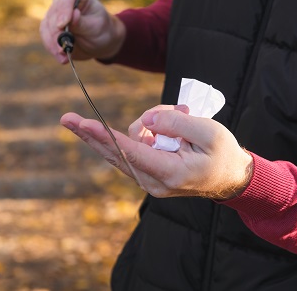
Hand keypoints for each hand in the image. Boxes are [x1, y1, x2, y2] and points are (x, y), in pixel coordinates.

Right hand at [40, 0, 125, 63]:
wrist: (100, 42)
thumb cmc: (101, 30)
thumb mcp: (96, 27)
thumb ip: (82, 22)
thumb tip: (72, 16)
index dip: (63, 7)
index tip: (63, 24)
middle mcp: (63, 2)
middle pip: (53, 13)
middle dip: (56, 32)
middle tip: (63, 47)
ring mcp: (55, 15)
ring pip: (46, 26)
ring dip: (53, 43)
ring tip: (64, 56)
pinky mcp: (50, 29)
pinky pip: (46, 37)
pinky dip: (52, 49)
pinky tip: (62, 58)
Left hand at [60, 105, 252, 199]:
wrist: (229, 178)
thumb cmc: (222, 153)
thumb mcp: (208, 131)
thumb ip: (175, 122)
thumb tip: (147, 121)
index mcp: (170, 172)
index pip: (130, 152)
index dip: (105, 135)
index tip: (82, 124)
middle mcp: (153, 182)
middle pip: (115, 153)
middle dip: (92, 134)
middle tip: (66, 119)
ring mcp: (148, 181)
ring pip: (125, 148)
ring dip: (143, 125)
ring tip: (180, 114)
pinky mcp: (147, 175)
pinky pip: (132, 152)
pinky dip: (139, 135)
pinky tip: (157, 125)